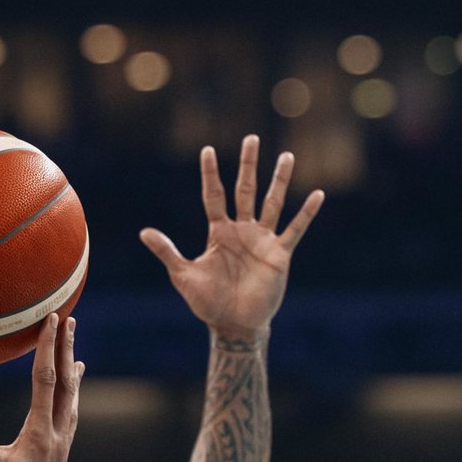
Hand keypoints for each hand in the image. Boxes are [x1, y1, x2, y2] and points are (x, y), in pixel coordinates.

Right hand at [0, 314, 82, 461]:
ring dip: (72, 376)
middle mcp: (57, 438)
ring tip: (76, 358)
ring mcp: (61, 450)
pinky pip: (69, 420)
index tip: (52, 320)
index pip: (46, 380)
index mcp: (40, 434)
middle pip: (66, 385)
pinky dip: (70, 401)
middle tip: (70, 322)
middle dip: (66, 351)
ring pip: (72, 403)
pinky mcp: (58, 461)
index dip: (47, 347)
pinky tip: (65, 405)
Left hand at [140, 134, 324, 340]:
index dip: (210, 174)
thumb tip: (143, 232)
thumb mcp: (183, 274)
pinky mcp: (279, 254)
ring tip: (287, 156)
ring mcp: (262, 240)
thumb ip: (167, 251)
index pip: (214, 196)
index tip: (207, 150)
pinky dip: (306, 213)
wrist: (233, 324)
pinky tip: (317, 194)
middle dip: (248, 165)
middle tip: (250, 138)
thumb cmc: (207, 301)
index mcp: (218, 232)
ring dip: (279, 180)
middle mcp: (241, 231)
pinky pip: (294, 229)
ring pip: (273, 203)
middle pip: (245, 190)